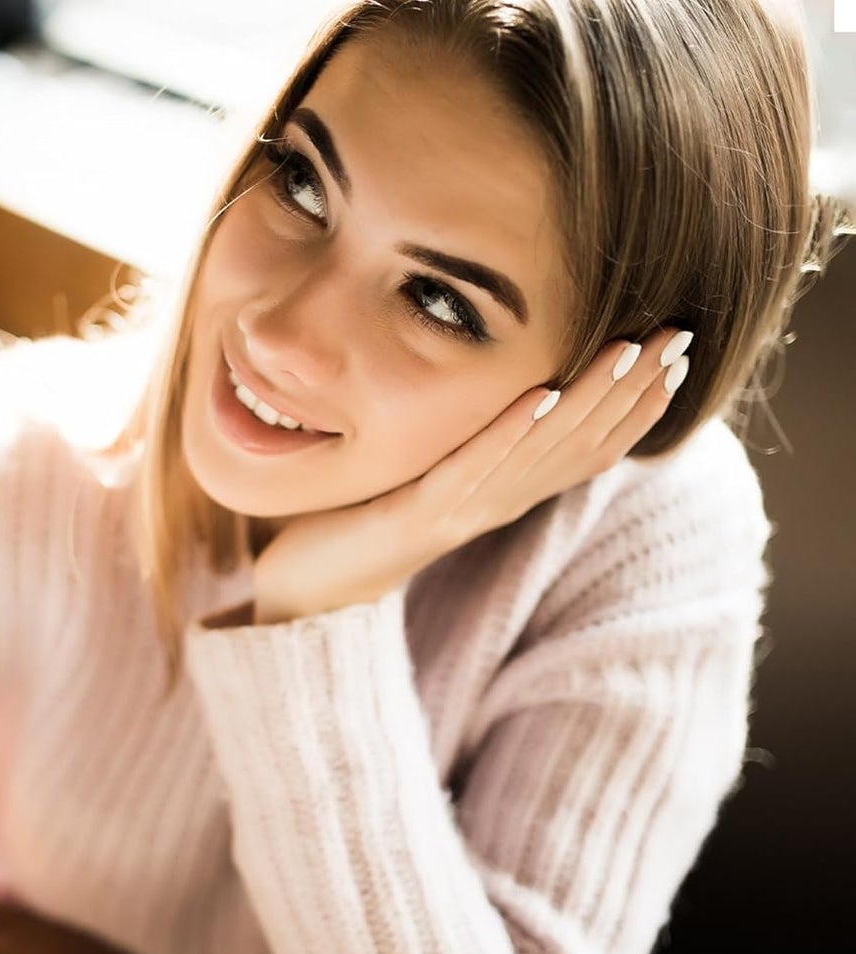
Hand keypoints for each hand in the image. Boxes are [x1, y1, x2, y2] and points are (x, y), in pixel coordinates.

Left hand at [251, 327, 693, 623]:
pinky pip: (473, 470)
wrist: (301, 587)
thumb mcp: (423, 472)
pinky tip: (542, 394)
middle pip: (579, 444)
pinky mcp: (417, 517)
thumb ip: (464, 439)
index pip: (585, 446)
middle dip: (632, 391)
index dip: (635, 404)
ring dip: (588, 401)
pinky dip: (509, 433)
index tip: (679, 351)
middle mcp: (492, 504)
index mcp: (499, 493)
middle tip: (683, 336)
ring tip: (631, 352)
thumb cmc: (356, 523)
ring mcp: (459, 512)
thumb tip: (501, 391)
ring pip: (540, 452)